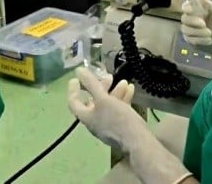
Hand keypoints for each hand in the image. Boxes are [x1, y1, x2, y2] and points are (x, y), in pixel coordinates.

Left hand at [69, 68, 194, 183]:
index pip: (74, 102)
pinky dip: (122, 99)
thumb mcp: (103, 99)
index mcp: (87, 117)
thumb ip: (91, 84)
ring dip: (114, 91)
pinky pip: (118, 110)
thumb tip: (78, 71)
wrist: (137, 141)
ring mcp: (107, 125)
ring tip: (124, 82)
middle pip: (93, 101)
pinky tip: (131, 89)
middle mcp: (95, 122)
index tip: (76, 78)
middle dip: (101, 87)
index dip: (73, 90)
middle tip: (108, 77)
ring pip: (107, 105)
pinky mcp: (120, 127)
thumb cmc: (117, 119)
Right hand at [181, 0, 211, 55]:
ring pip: (186, 30)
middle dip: (192, 21)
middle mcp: (193, 19)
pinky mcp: (193, 41)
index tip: (190, 10)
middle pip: (184, 18)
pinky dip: (200, 40)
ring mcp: (192, 30)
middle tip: (203, 24)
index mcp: (199, 10)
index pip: (187, 6)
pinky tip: (210, 40)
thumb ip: (210, 6)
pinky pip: (191, 40)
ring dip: (197, 32)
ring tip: (210, 33)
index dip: (186, 7)